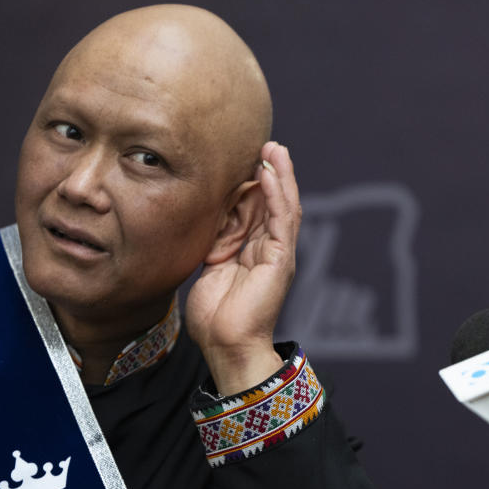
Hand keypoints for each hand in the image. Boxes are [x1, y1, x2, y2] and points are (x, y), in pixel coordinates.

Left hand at [186, 141, 301, 395]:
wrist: (226, 346)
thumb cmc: (214, 318)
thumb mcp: (209, 269)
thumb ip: (213, 244)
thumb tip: (205, 221)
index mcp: (250, 252)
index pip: (252, 210)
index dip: (248, 184)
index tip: (240, 158)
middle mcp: (267, 250)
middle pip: (270, 203)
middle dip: (267, 172)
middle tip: (262, 142)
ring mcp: (277, 254)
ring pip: (282, 206)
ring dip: (279, 176)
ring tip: (274, 149)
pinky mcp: (281, 260)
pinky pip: (281, 221)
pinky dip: (277, 195)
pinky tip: (270, 173)